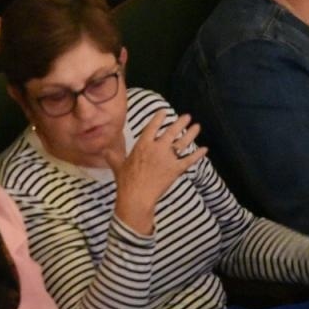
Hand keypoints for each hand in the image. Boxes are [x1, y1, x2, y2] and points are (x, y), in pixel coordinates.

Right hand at [106, 111, 204, 232]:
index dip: (159, 118)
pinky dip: (198, 154)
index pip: (152, 126)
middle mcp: (157, 148)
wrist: (137, 196)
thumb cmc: (126, 181)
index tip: (164, 112)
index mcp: (142, 145)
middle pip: (171, 131)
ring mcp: (168, 158)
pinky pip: (189, 160)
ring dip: (191, 134)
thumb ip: (113, 156)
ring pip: (182, 142)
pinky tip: (204, 149)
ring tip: (197, 126)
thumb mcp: (118, 166)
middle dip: (180, 122)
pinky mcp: (176, 169)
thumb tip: (103, 150)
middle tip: (187, 116)